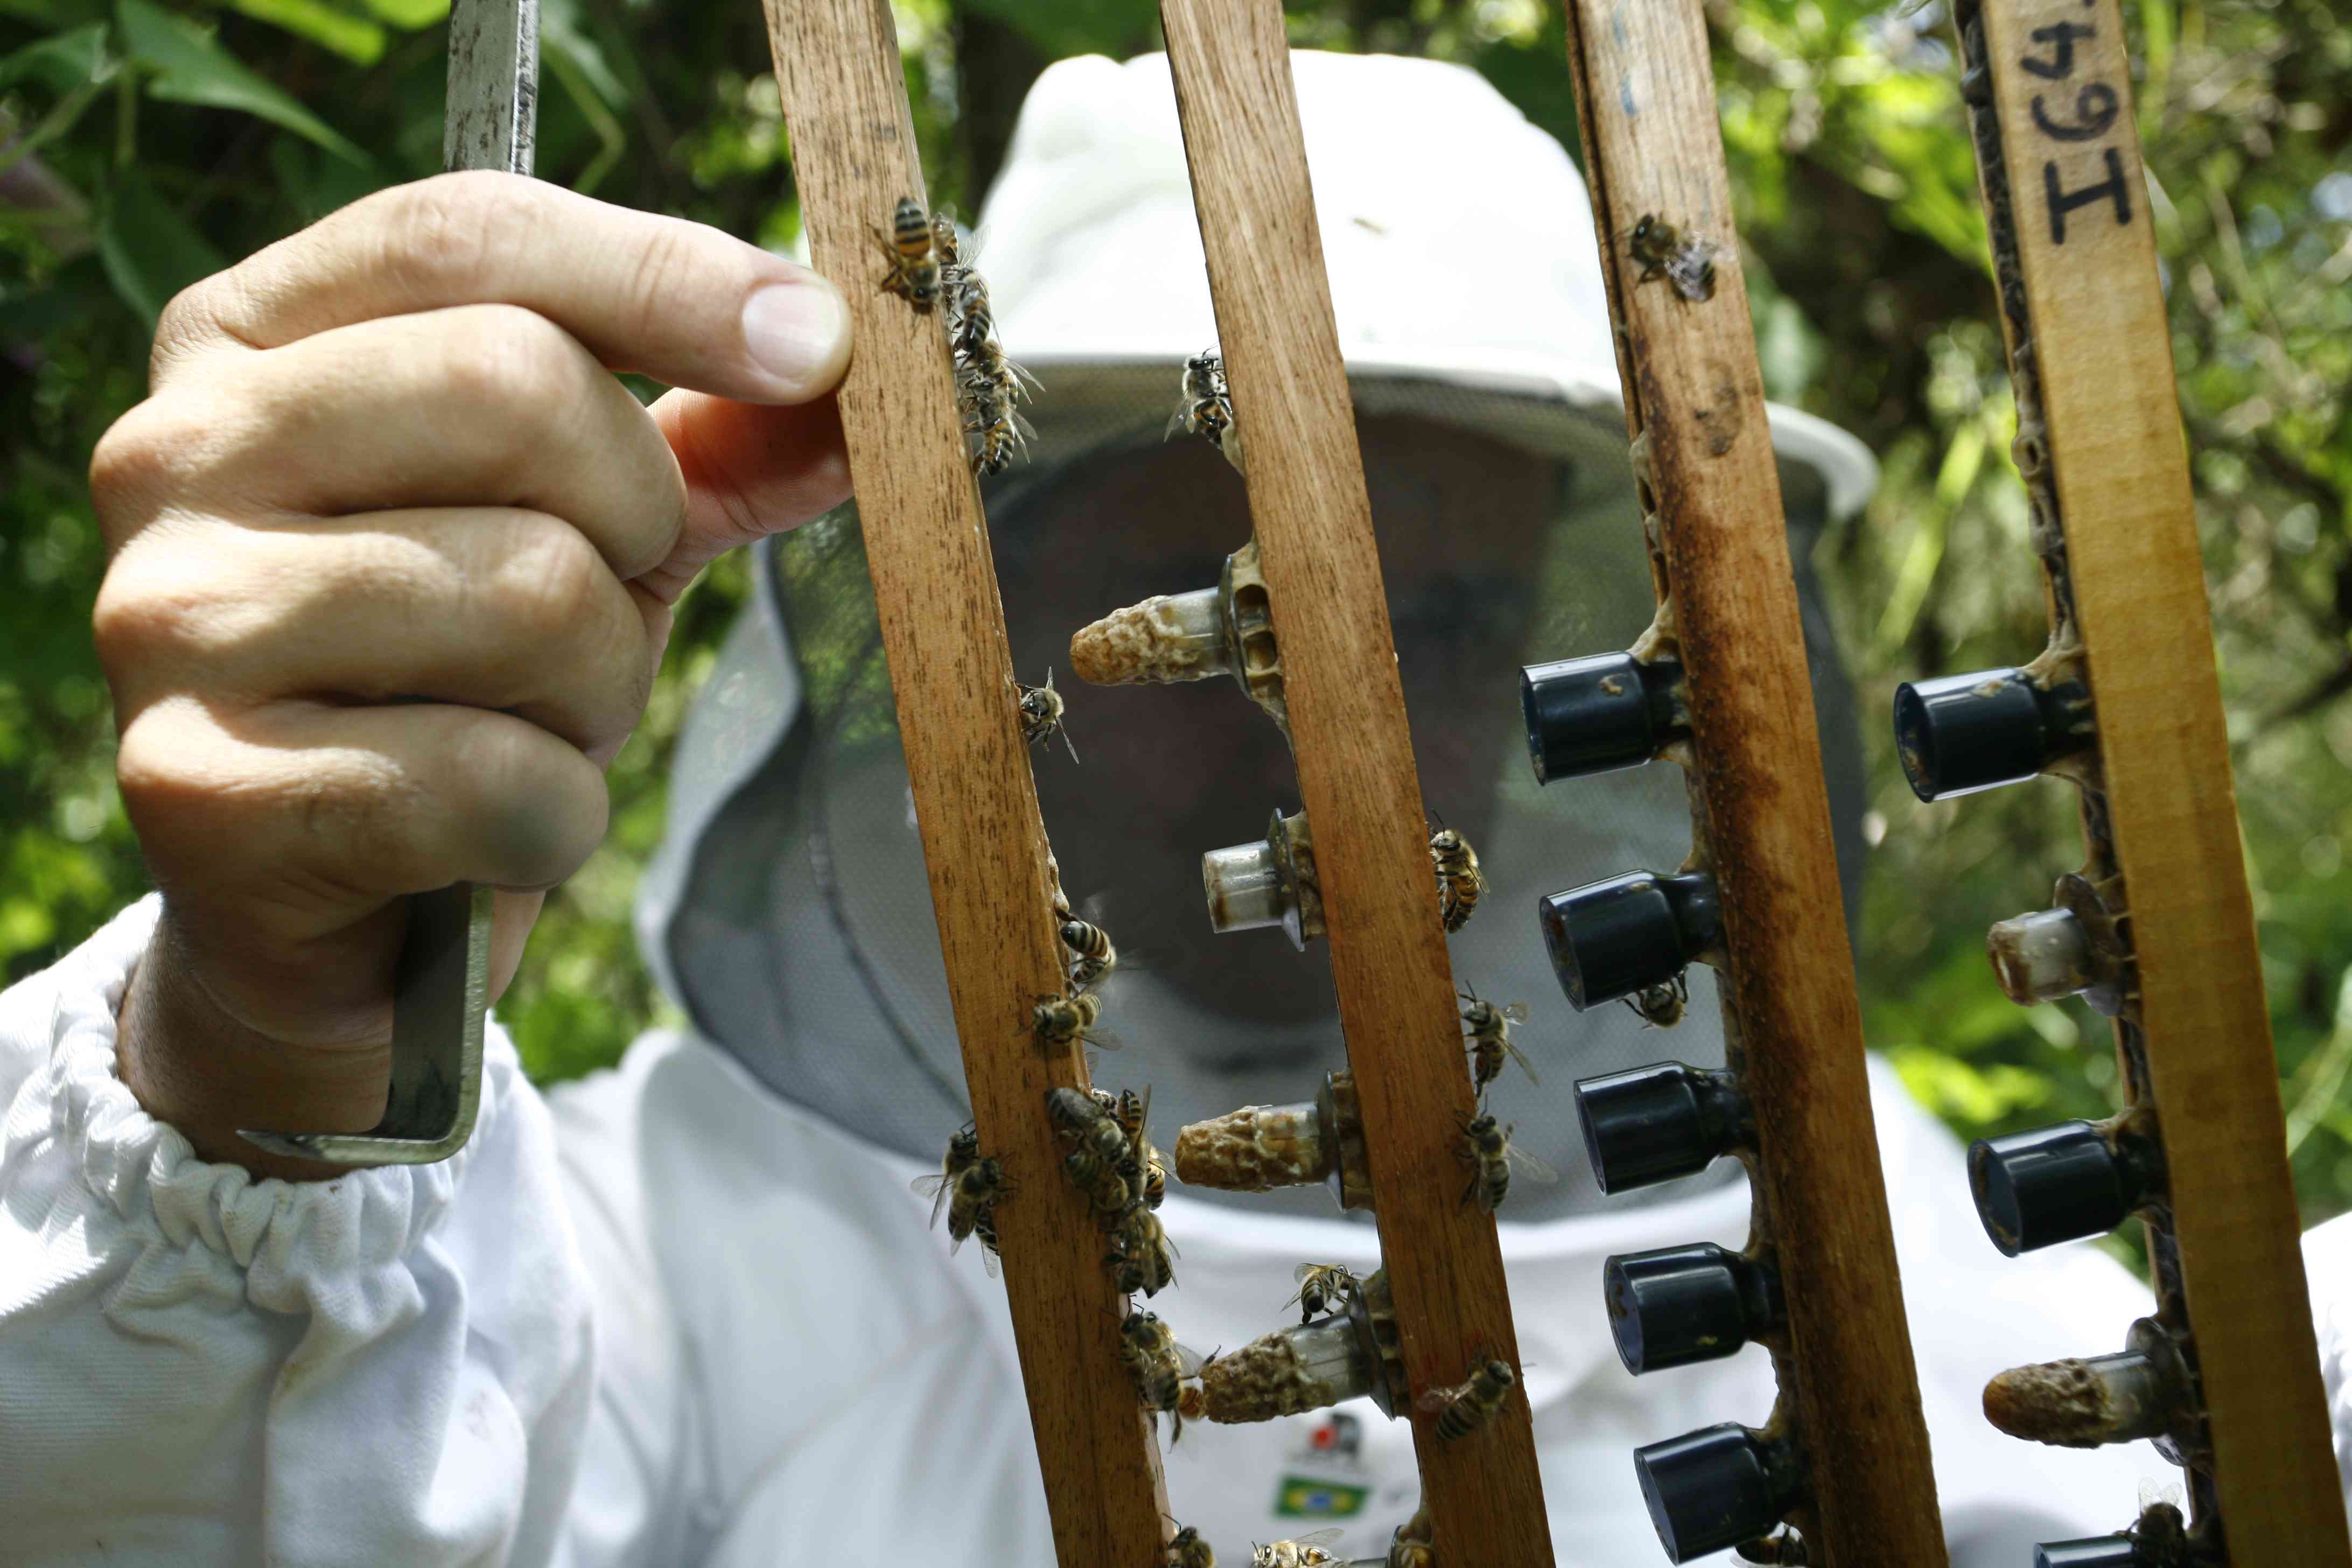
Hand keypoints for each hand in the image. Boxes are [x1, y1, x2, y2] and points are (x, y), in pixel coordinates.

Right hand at [90, 171, 853, 1174]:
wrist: (336, 918)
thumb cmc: (460, 687)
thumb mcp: (583, 530)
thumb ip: (704, 440)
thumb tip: (840, 367)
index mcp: (248, 340)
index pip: (469, 233)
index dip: (667, 276)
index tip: (820, 343)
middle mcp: (173, 449)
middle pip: (515, 386)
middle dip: (634, 516)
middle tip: (606, 597)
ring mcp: (170, 618)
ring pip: (530, 592)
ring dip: (598, 688)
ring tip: (530, 726)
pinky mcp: (197, 787)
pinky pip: (489, 777)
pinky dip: (551, 820)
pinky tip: (495, 834)